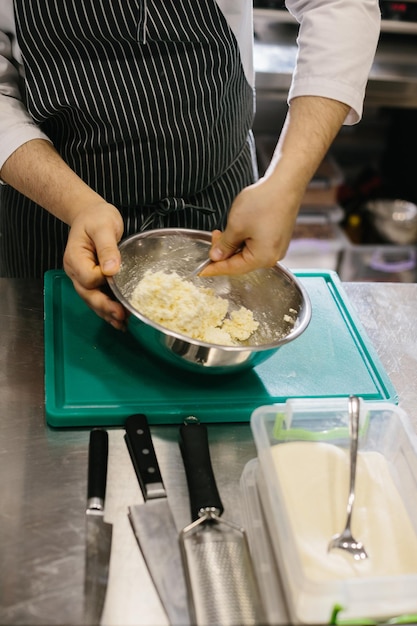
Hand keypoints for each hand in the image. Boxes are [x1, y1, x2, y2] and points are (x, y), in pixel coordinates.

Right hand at [63, 201, 126, 328]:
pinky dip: (107, 309)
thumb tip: (112, 270)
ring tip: (122, 324)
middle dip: (104, 307)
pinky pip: (97, 297)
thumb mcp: (103, 227)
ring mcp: (82, 277)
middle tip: (121, 317)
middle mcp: (75, 271)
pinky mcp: (92, 280)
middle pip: (87, 294)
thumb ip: (107, 248)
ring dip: (106, 313)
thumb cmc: (96, 217)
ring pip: (92, 299)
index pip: (88, 278)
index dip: (103, 280)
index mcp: (75, 258)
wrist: (91, 214)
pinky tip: (119, 319)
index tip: (117, 275)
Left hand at [202, 174, 300, 275]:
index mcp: (263, 258)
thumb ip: (224, 245)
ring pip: (248, 252)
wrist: (285, 184)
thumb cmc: (264, 202)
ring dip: (233, 244)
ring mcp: (276, 247)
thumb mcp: (236, 225)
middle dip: (224, 252)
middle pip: (241, 262)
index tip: (202, 270)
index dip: (215, 268)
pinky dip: (244, 239)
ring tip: (224, 230)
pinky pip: (256, 245)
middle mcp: (272, 256)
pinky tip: (238, 229)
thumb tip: (216, 256)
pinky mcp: (277, 238)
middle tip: (214, 238)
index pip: (233, 268)